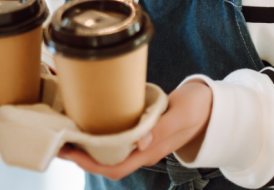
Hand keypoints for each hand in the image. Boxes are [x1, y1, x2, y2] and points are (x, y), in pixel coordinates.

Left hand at [58, 80, 212, 179]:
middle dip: (81, 156)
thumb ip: (162, 127)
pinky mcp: (145, 132)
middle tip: (59, 139)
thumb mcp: (183, 114)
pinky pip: (119, 140)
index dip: (89, 163)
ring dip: (88, 146)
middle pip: (107, 164)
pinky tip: (92, 122)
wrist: (215, 105)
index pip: (114, 167)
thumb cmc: (200, 107)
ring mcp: (145, 143)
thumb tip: (139, 143)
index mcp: (152, 150)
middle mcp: (145, 151)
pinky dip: (102, 134)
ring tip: (68, 131)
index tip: (69, 150)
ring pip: (111, 153)